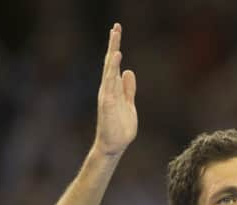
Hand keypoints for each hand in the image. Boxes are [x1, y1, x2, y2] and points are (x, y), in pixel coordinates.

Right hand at [94, 23, 137, 155]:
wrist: (114, 144)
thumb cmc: (120, 127)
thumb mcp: (129, 104)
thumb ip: (128, 89)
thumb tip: (128, 72)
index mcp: (114, 88)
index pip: (115, 65)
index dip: (116, 48)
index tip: (117, 31)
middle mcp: (108, 88)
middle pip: (110, 62)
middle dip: (113, 44)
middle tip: (116, 27)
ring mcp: (107, 94)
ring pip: (109, 69)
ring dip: (112, 52)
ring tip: (115, 35)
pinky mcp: (108, 102)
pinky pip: (110, 82)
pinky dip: (112, 69)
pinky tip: (116, 57)